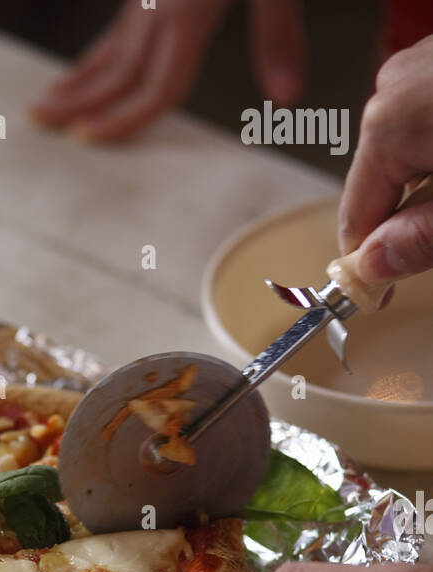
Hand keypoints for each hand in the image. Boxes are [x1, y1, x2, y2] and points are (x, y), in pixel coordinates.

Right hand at [28, 0, 305, 142]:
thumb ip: (277, 35)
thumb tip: (287, 98)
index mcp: (190, 11)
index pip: (155, 84)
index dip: (123, 118)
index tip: (88, 140)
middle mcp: (161, 3)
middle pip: (116, 68)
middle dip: (76, 100)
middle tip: (37, 122)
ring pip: (109, 46)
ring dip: (76, 79)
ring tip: (45, 102)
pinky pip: (118, 27)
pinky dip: (97, 53)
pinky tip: (87, 65)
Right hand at [338, 36, 432, 285]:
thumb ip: (420, 240)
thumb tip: (372, 267)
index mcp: (387, 126)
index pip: (356, 220)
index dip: (368, 265)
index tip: (379, 296)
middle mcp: (391, 90)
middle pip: (380, 185)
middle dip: (411, 214)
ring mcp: (417, 67)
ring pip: (405, 154)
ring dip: (428, 180)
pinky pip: (425, 120)